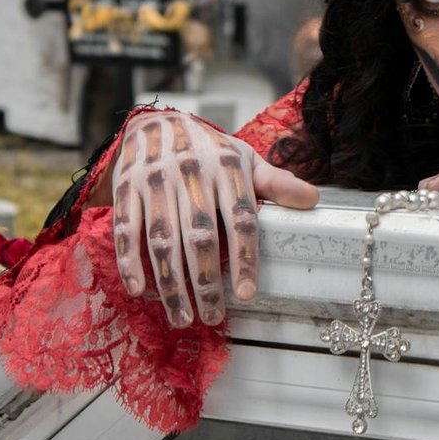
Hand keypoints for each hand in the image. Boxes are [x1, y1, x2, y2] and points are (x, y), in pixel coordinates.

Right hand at [110, 111, 318, 326]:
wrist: (154, 121)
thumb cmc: (208, 150)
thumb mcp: (244, 158)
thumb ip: (275, 182)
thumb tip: (312, 200)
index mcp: (227, 167)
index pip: (241, 218)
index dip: (246, 257)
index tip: (247, 294)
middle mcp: (191, 173)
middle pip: (201, 235)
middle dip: (206, 282)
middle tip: (212, 317)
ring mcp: (155, 180)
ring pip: (163, 239)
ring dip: (171, 283)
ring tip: (182, 318)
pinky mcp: (126, 187)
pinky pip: (128, 228)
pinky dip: (130, 262)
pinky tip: (139, 291)